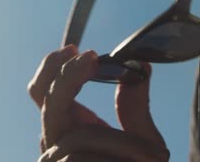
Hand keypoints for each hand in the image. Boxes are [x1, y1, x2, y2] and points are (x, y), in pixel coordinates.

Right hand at [27, 45, 168, 161]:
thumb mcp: (143, 141)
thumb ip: (135, 107)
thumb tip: (141, 66)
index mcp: (72, 124)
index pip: (45, 90)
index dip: (53, 67)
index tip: (78, 49)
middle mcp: (56, 141)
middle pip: (47, 100)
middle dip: (70, 76)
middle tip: (92, 58)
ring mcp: (56, 161)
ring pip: (79, 136)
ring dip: (123, 144)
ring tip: (154, 156)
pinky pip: (83, 157)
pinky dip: (122, 154)